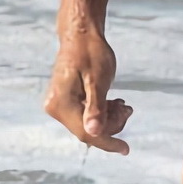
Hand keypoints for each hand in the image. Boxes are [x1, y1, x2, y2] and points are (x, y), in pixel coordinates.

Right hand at [44, 31, 132, 154]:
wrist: (80, 34)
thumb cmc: (91, 52)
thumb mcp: (98, 78)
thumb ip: (96, 107)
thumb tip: (95, 133)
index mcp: (60, 104)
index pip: (86, 133)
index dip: (108, 142)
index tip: (126, 149)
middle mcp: (55, 108)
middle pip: (87, 130)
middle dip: (111, 124)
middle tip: (127, 107)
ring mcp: (59, 105)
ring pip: (88, 123)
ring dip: (109, 118)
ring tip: (122, 103)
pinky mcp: (65, 101)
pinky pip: (85, 115)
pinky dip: (102, 111)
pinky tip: (113, 102)